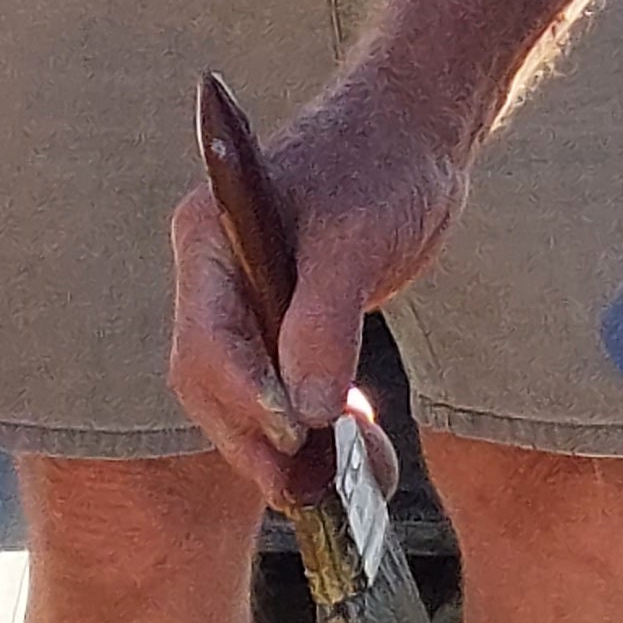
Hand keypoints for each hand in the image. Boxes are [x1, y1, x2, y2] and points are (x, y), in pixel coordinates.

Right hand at [170, 73, 473, 505]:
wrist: (415, 132)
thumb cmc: (383, 164)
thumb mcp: (358, 240)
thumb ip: (326, 321)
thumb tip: (308, 413)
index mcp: (209, 238)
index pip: (206, 340)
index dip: (245, 398)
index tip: (295, 436)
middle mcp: (215, 275)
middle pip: (212, 382)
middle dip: (258, 439)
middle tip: (310, 490)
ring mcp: (246, 300)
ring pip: (245, 397)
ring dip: (289, 444)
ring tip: (350, 474)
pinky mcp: (282, 319)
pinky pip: (281, 387)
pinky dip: (316, 422)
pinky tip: (359, 438)